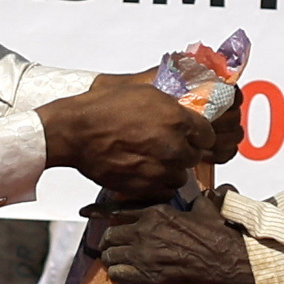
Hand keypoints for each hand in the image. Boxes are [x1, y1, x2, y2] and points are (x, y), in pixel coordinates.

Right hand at [43, 71, 226, 199]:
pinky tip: (144, 173)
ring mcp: (160, 169)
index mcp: (177, 119)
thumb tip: (184, 111)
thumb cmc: (103, 109)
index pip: (207, 135)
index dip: (197, 135)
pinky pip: (164, 191)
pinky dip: (157, 185)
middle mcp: (173, 146)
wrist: (76, 133)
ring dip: (171, 170)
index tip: (189, 135)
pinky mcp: (145, 187)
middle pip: (195, 156)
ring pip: (181, 175)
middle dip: (183, 151)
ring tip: (153, 161)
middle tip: (165, 146)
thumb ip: (170, 105)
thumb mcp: (143, 92)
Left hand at [98, 203, 251, 283]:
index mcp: (155, 212)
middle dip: (108, 240)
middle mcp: (144, 231)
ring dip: (110, 258)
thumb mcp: (202, 207)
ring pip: (111, 255)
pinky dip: (117, 273)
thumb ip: (191, 199)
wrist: (224, 258)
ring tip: (113, 260)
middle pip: (110, 235)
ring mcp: (145, 254)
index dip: (98, 212)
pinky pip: (119, 274)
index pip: (117, 211)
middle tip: (110, 244)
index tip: (86, 212)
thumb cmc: (216, 233)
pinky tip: (120, 273)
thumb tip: (199, 192)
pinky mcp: (149, 274)